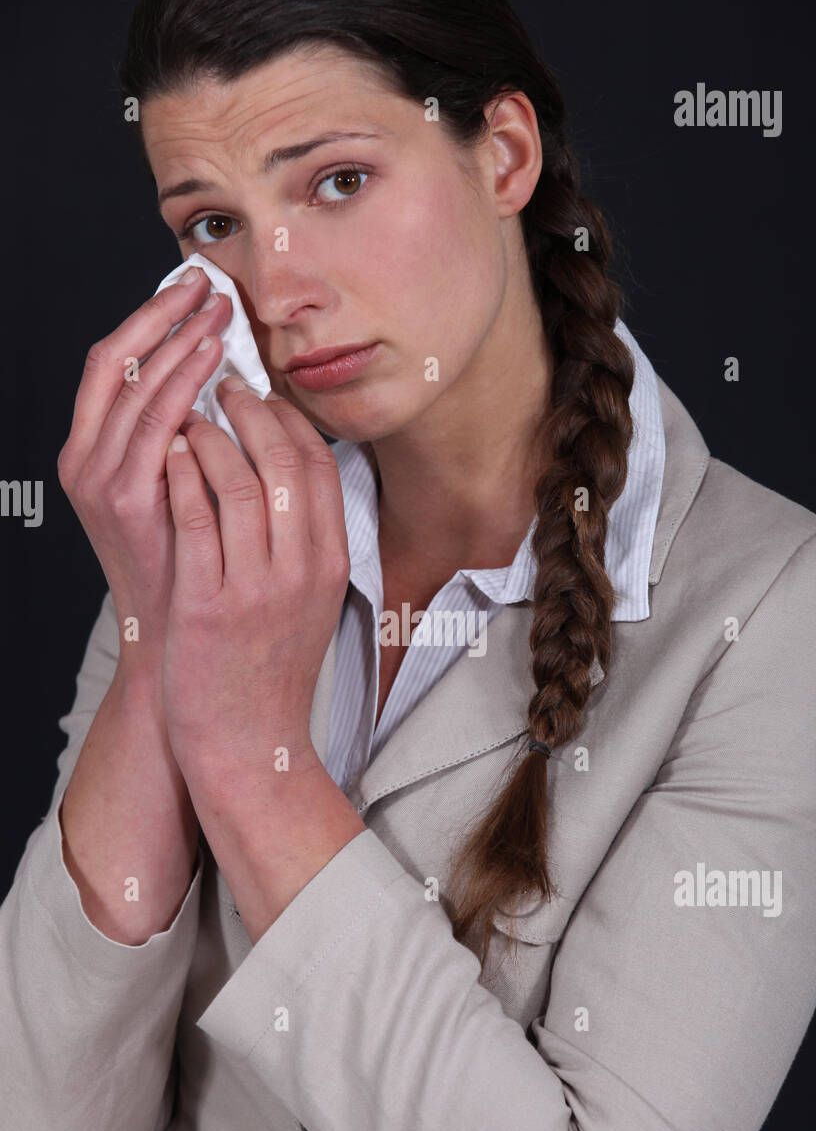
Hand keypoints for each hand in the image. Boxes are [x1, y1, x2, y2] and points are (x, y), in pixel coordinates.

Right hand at [57, 267, 232, 671]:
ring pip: (136, 389)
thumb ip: (187, 444)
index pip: (115, 365)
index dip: (150, 319)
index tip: (192, 287)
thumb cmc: (190, 570)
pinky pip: (154, 429)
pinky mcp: (124, 501)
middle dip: (162, 316)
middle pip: (116, 362)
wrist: (175, 642)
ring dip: (179, 343)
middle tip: (208, 283)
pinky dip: (183, 390)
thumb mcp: (180, 496)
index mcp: (93, 452)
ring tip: (218, 313)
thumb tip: (225, 386)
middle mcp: (85, 460)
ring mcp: (100, 480)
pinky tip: (215, 367)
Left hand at [161, 378, 350, 791]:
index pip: (319, 465)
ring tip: (188, 419)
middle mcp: (300, 570)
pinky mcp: (207, 604)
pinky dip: (181, 473)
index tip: (261, 398)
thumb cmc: (272, 667)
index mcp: (331, 563)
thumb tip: (292, 468)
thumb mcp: (313, 601)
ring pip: (236, 479)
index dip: (288, 418)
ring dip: (209, 434)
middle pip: (283, 460)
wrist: (251, 740)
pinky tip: (170, 455)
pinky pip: (194, 517)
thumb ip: (309, 539)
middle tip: (222, 390)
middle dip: (249, 410)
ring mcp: (255, 587)